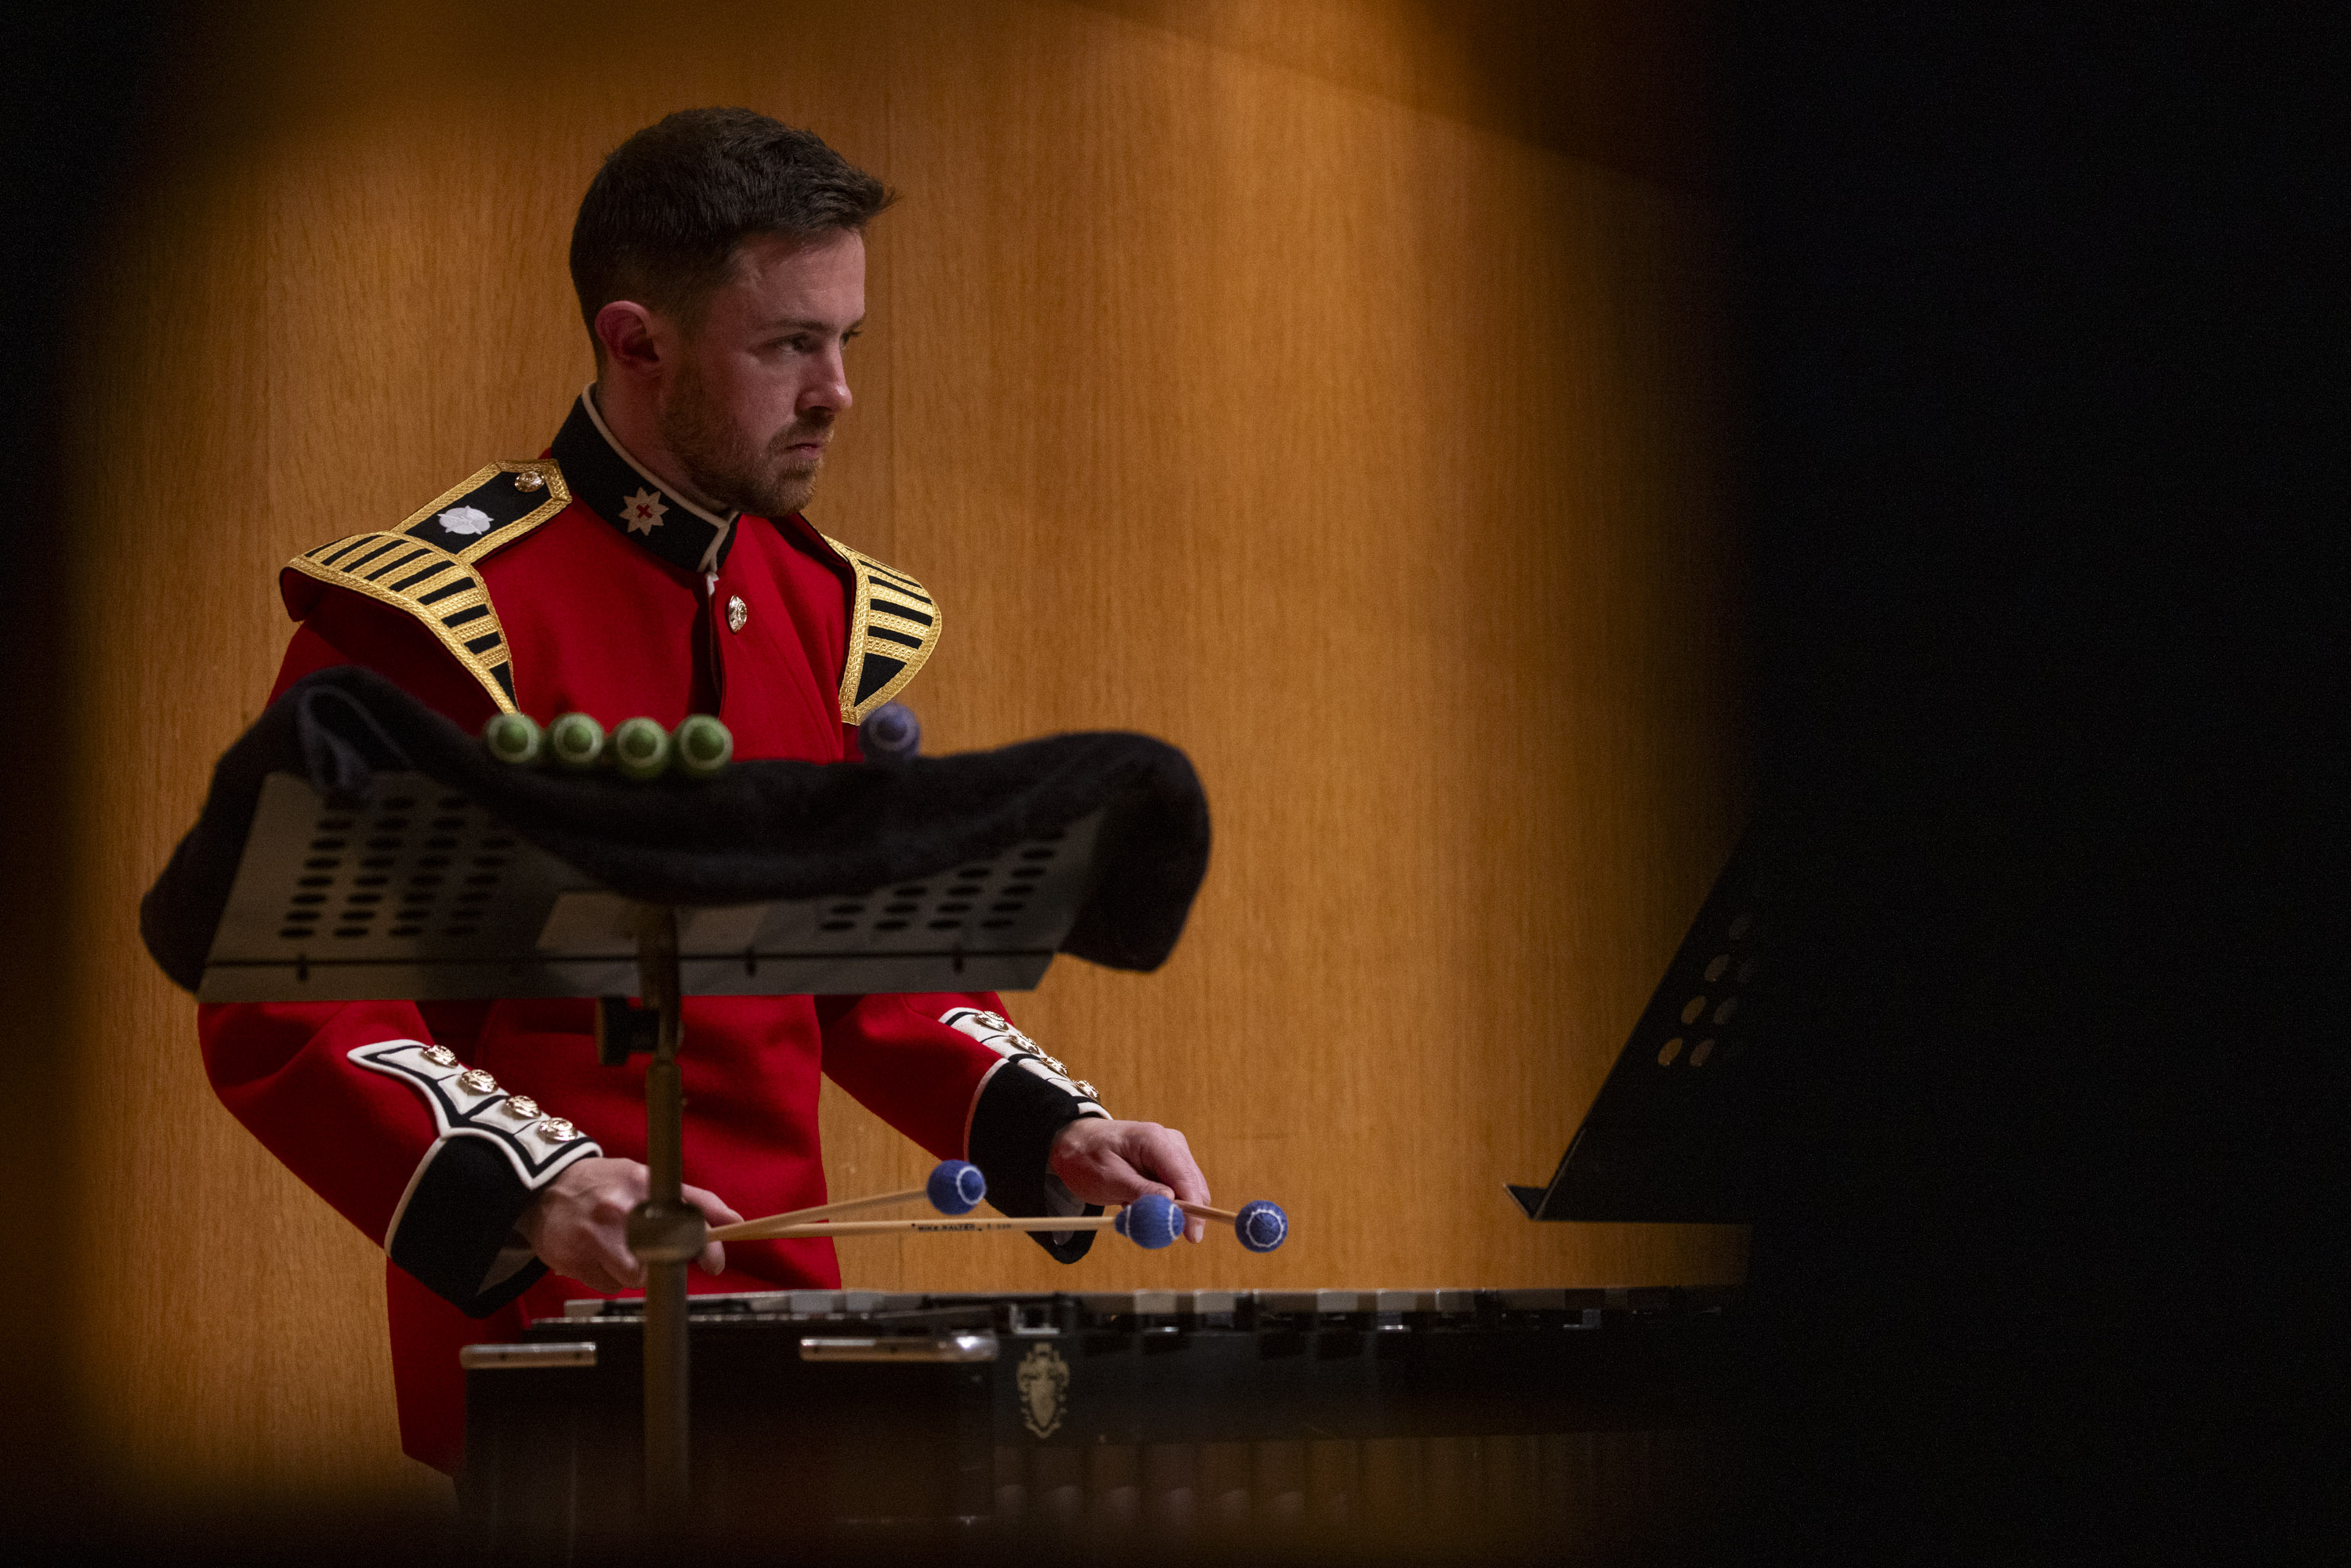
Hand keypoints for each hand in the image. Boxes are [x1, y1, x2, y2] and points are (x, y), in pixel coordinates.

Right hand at [516, 1157, 742, 1291]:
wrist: (542, 1190)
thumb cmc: (602, 1184)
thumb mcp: (646, 1178)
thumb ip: (692, 1199)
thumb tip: (735, 1221)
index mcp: (642, 1184)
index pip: (687, 1218)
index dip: (707, 1245)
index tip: (715, 1262)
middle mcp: (620, 1210)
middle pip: (664, 1256)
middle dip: (667, 1260)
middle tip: (656, 1252)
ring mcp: (595, 1237)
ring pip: (637, 1278)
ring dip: (636, 1271)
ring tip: (620, 1248)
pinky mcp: (575, 1261)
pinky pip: (610, 1286)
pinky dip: (610, 1277)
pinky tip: (598, 1256)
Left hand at [1049, 1118, 1212, 1242]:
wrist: (1076, 1144)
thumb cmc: (1087, 1158)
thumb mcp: (1107, 1178)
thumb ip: (1139, 1191)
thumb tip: (1172, 1203)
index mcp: (1154, 1139)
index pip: (1184, 1176)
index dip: (1193, 1208)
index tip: (1192, 1236)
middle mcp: (1170, 1142)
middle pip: (1192, 1184)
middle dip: (1183, 1213)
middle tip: (1160, 1234)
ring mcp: (1172, 1152)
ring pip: (1187, 1190)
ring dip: (1169, 1210)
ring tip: (1133, 1210)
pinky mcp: (1169, 1164)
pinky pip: (1177, 1191)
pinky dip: (1163, 1205)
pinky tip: (1136, 1204)